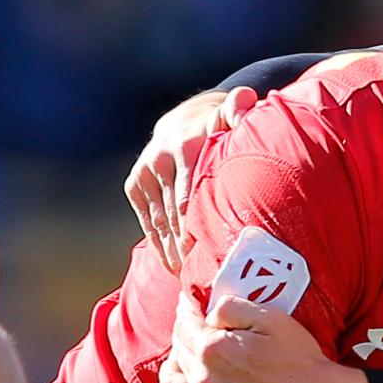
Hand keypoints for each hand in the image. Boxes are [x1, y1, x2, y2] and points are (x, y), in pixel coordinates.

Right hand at [125, 85, 258, 273]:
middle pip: (176, 217)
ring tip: (190, 280)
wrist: (184, 121)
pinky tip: (173, 268)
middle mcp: (159, 160)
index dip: (200, 232)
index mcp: (185, 148)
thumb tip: (247, 101)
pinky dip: (160, 246)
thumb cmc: (220, 128)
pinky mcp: (135, 185)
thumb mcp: (232, 115)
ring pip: (160, 223)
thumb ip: (241, 109)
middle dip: (189, 249)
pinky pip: (148, 222)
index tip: (213, 259)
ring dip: (173, 254)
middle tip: (207, 278)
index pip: (190, 201)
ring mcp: (144, 174)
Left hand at [155, 293, 365, 382]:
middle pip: (177, 354)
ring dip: (172, 371)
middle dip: (183, 338)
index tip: (189, 306)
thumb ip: (232, 307)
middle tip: (194, 333)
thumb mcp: (271, 317)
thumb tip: (209, 314)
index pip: (184, 325)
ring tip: (183, 365)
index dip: (185, 312)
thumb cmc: (299, 358)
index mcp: (214, 349)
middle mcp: (204, 380)